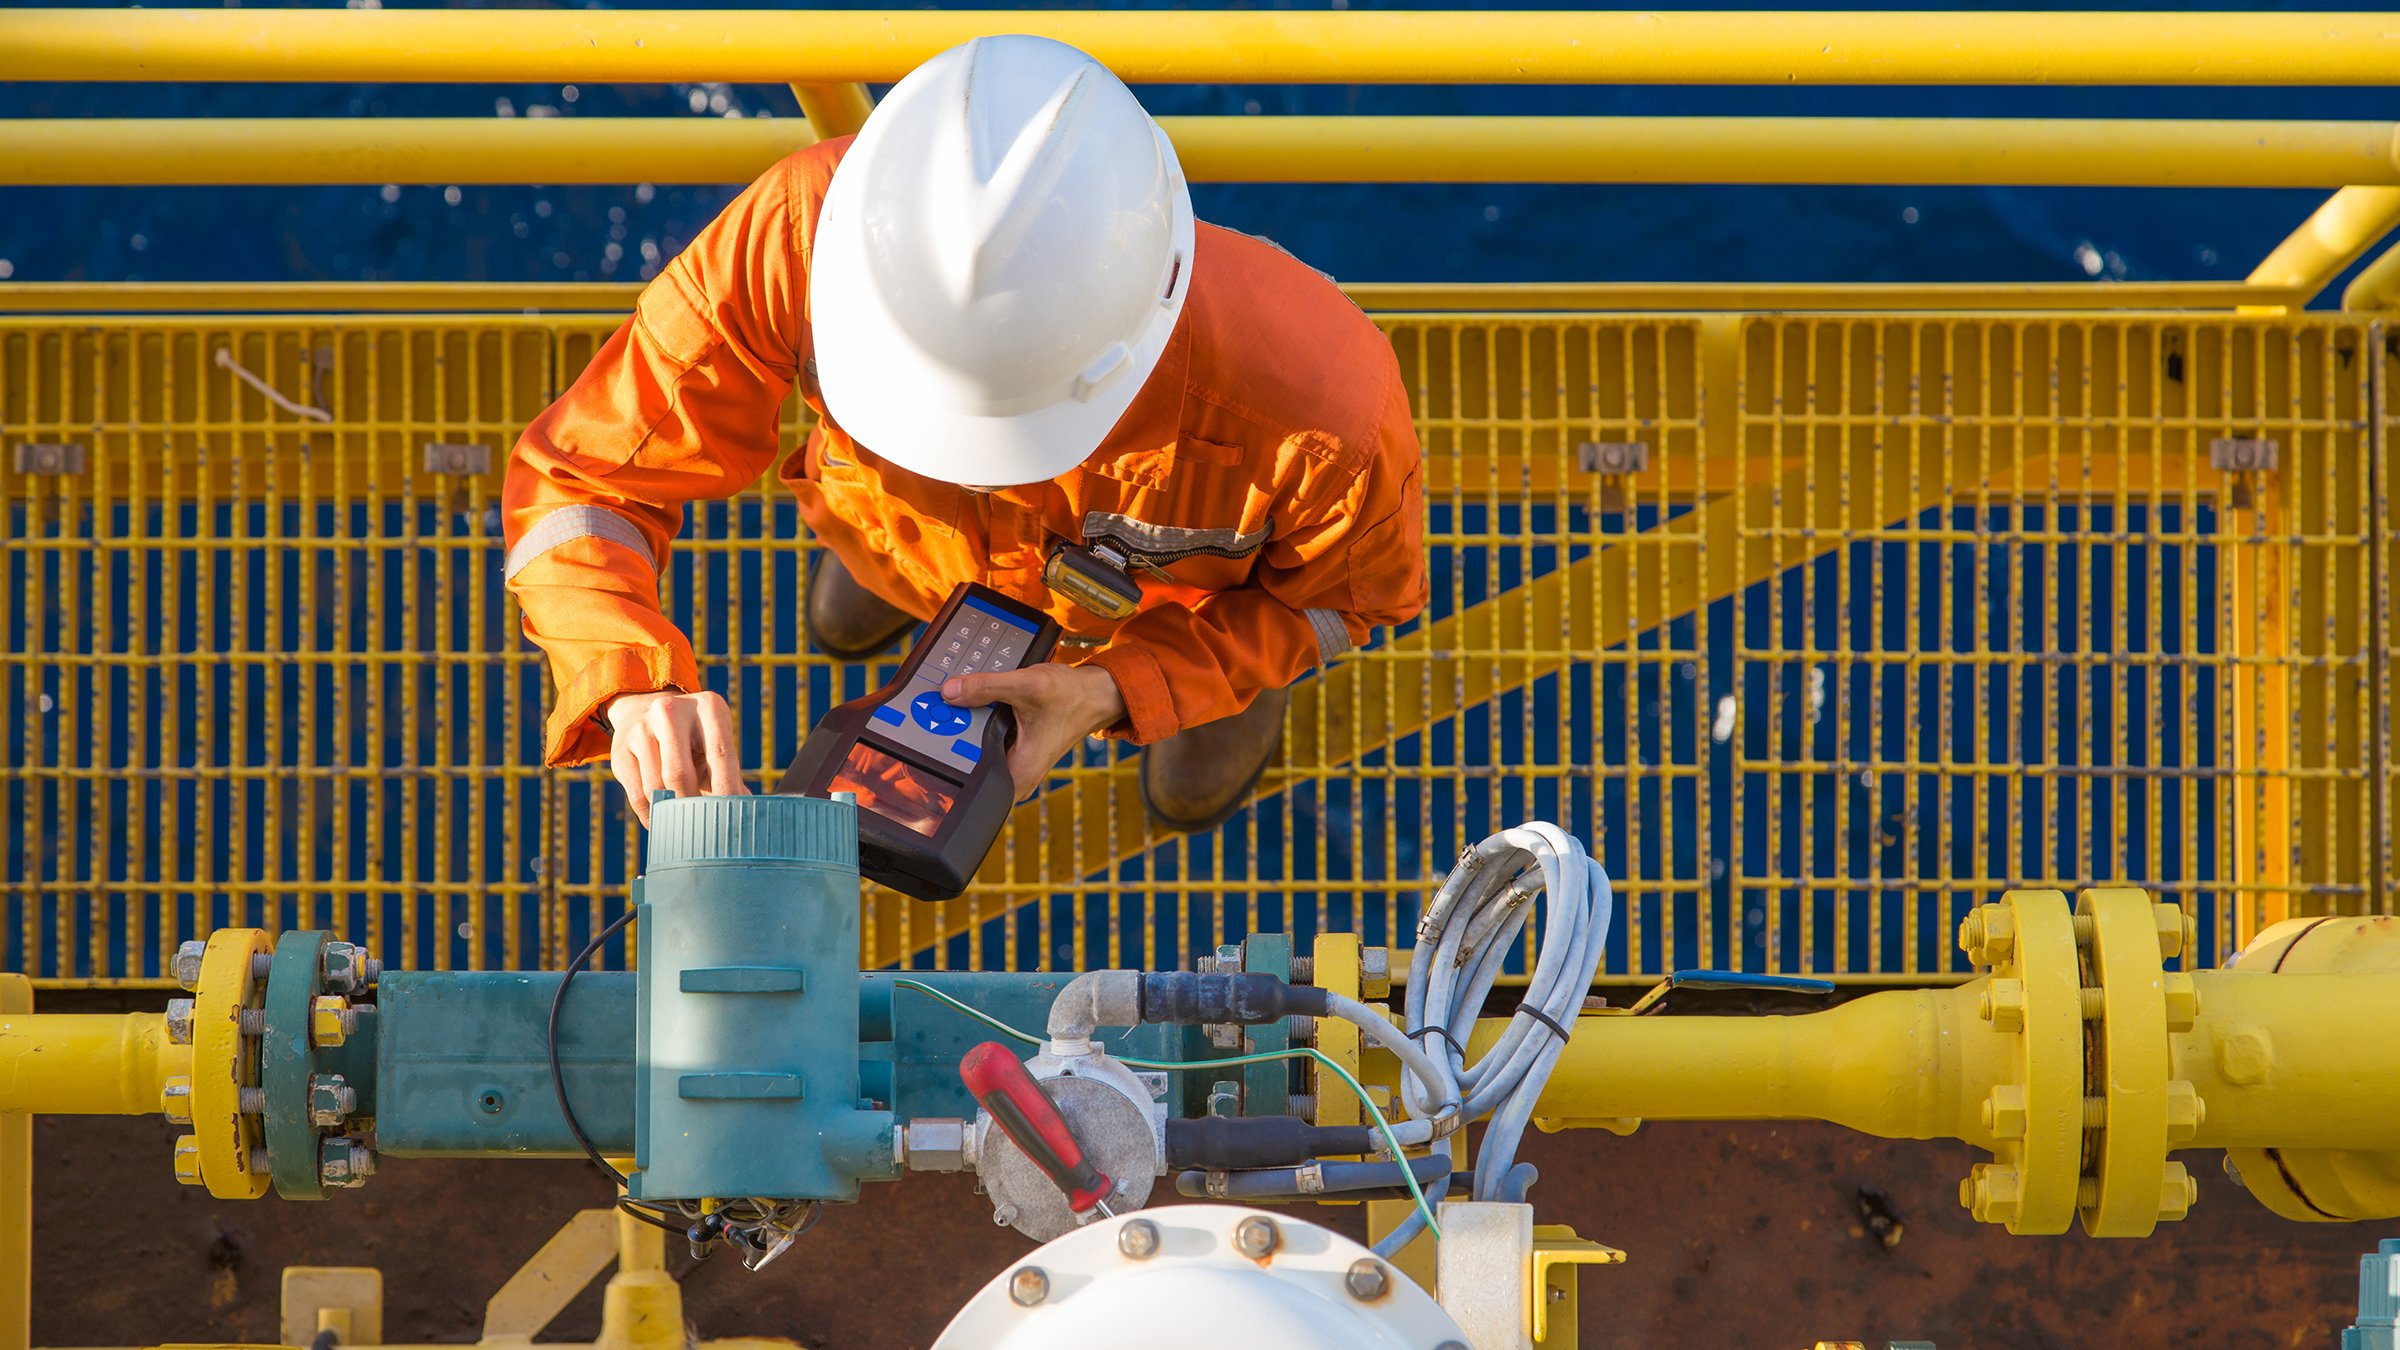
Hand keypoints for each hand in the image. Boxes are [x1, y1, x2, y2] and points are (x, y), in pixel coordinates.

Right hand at [604, 689, 748, 827]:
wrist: (644, 712)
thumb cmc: (693, 740)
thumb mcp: (714, 744)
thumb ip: (729, 773)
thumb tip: (745, 807)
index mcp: (708, 707)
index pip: (720, 755)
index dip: (727, 789)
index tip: (733, 816)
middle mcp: (671, 711)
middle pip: (680, 773)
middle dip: (692, 805)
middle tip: (704, 827)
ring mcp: (641, 728)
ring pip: (655, 787)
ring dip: (670, 810)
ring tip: (683, 823)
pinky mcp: (620, 749)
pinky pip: (637, 794)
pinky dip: (651, 815)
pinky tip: (662, 822)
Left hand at [941, 663, 1126, 800]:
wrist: (1093, 694)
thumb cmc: (1071, 697)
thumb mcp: (1027, 686)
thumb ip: (986, 687)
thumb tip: (949, 691)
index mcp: (1017, 774)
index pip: (967, 781)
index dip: (943, 757)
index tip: (929, 732)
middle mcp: (1013, 776)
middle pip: (965, 761)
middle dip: (953, 733)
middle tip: (945, 706)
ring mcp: (1012, 764)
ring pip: (972, 749)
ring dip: (964, 726)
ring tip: (960, 701)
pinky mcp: (1011, 749)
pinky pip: (982, 739)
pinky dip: (977, 721)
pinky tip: (975, 703)